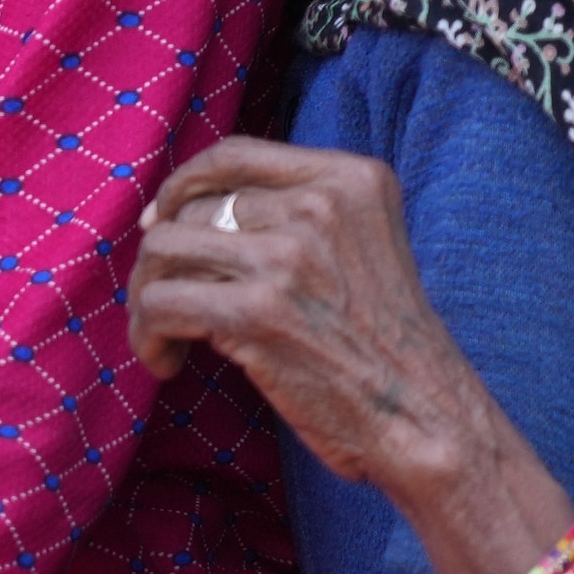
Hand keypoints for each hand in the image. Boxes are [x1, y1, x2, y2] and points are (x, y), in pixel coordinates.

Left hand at [135, 140, 573, 573]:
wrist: (426, 419)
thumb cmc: (384, 348)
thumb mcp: (362, 249)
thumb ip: (294, 216)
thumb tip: (166, 214)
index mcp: (354, 180)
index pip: (235, 154)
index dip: (184, 185)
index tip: (164, 221)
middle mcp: (322, 205)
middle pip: (193, 207)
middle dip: (165, 257)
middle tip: (171, 305)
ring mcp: (289, 256)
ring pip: (163, 249)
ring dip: (148, 296)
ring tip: (166, 337)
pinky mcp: (257, 312)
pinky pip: (159, 303)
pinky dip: (147, 336)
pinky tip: (168, 362)